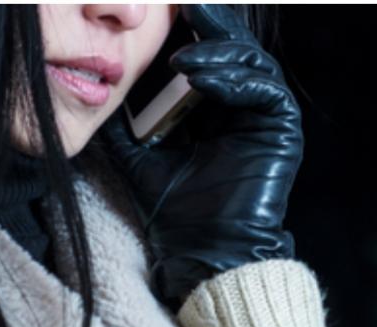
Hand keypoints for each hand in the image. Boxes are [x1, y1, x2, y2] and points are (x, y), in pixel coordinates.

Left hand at [101, 4, 302, 311]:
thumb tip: (94, 89)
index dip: (189, 27)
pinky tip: (201, 78)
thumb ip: (123, 123)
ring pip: (250, 63)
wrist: (204, 252)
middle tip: (183, 3)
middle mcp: (244, 108)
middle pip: (232, 49)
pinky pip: (264, 89)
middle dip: (208, 23)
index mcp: (215, 111)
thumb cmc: (177, 213)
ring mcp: (265, 118)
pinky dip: (234, 79)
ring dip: (216, 52)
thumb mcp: (137, 155)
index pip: (205, 54)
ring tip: (182, 55)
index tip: (162, 9)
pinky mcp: (282, 130)